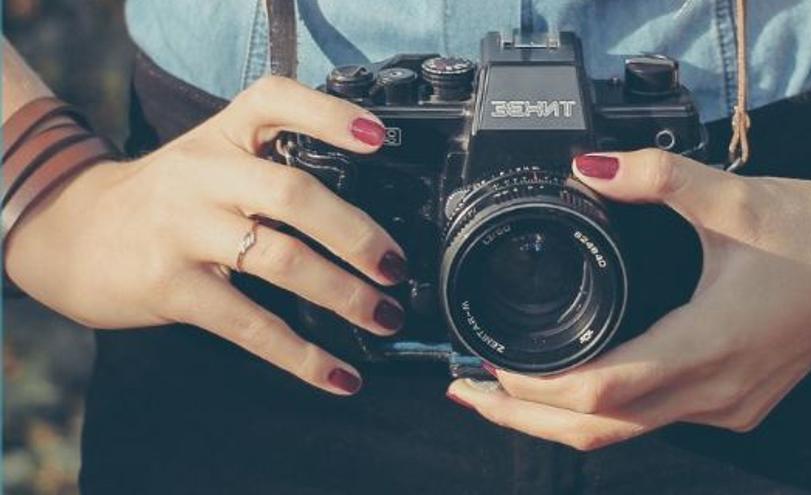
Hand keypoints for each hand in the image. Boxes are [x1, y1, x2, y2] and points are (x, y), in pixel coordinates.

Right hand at [5, 76, 406, 394]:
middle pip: (293, 194)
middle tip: (395, 266)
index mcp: (222, 135)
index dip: (330, 115)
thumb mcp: (209, 158)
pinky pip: (250, 324)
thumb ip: (269, 165)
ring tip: (384, 316)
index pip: (275, 101)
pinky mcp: (172, 286)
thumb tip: (361, 214)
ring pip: (280, 260)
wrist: (71, 231)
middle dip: (356, 234)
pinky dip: (302, 355)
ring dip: (343, 294)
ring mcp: (184, 229)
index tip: (379, 139)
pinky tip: (338, 375)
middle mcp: (204, 174)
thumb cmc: (164, 197)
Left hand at [446, 149, 810, 449]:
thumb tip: (588, 168)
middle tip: (467, 393)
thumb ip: (656, 177)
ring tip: (502, 396)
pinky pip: (649, 421)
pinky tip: (572, 390)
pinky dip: (600, 412)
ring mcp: (723, 405)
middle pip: (598, 429)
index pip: (601, 389)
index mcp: (706, 345)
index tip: (489, 369)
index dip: (536, 387)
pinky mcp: (730, 402)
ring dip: (556, 419)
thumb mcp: (733, 196)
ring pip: (622, 433)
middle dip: (523, 418)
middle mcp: (712, 391)